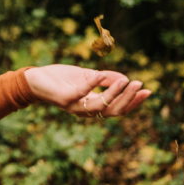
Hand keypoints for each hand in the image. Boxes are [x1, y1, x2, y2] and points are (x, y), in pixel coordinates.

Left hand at [24, 64, 151, 118]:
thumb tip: (125, 79)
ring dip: (116, 93)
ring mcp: (75, 107)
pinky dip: (93, 84)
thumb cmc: (61, 78)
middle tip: (140, 84)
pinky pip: (82, 93)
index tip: (148, 91)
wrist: (35, 79)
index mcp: (93, 106)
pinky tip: (101, 74)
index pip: (118, 108)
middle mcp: (86, 111)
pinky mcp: (64, 100)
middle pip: (113, 110)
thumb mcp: (87, 76)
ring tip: (127, 81)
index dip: (133, 102)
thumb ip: (105, 78)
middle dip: (129, 99)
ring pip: (101, 106)